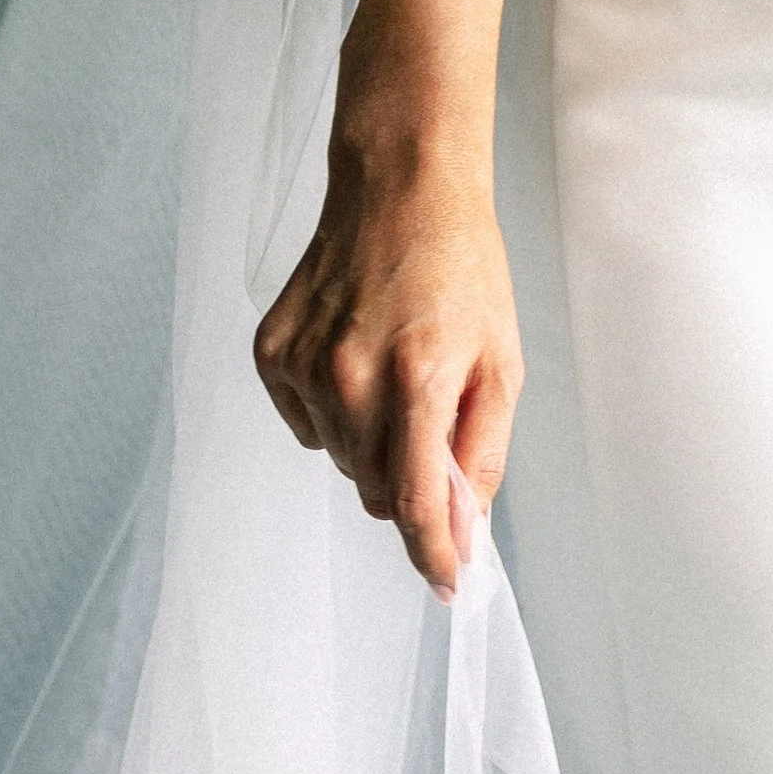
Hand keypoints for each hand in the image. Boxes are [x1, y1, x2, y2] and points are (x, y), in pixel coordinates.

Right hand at [253, 152, 522, 598]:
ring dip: (370, 444)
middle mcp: (349, 377)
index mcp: (416, 377)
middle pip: (373, 491)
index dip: (432, 555)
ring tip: (395, 373)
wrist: (398, 186)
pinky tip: (355, 359)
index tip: (448, 586)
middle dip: (407, 484)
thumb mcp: (501, 359)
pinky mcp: (271, 354)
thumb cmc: (461, 267)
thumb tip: (465, 524)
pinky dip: (332, 413)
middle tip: (433, 429)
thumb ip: (483, 450)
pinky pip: (304, 425)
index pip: (412, 502)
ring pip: (338, 460)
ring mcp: (302, 366)